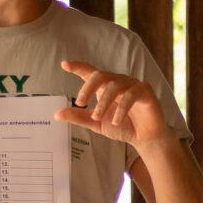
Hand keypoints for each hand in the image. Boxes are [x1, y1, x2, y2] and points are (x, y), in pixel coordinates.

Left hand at [54, 60, 174, 146]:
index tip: (65, 64)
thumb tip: (57, 114)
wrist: (144, 138)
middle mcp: (118, 82)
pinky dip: (121, 108)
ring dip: (104, 102)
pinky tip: (116, 121)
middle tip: (80, 102)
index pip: (90, 73)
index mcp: (105, 86)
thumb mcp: (96, 123)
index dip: (78, 67)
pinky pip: (131, 94)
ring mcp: (132, 84)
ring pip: (114, 86)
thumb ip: (79, 117)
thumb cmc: (122, 126)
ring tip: (97, 117)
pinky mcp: (145, 91)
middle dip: (88, 87)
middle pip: (101, 75)